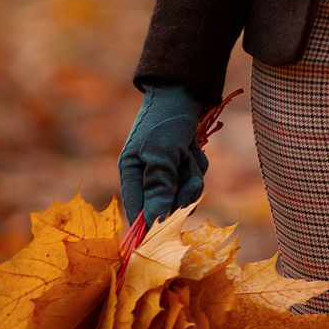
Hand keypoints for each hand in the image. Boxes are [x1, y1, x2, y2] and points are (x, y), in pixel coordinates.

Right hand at [118, 82, 206, 226]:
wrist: (186, 90)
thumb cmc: (166, 120)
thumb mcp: (161, 154)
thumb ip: (158, 188)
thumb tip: (155, 223)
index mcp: (131, 172)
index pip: (137, 211)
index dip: (150, 227)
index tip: (165, 238)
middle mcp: (146, 174)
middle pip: (166, 205)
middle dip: (181, 193)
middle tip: (189, 179)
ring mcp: (165, 169)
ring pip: (184, 192)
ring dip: (191, 175)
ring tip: (188, 153)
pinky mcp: (181, 162)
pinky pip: (194, 177)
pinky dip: (197, 164)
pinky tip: (192, 146)